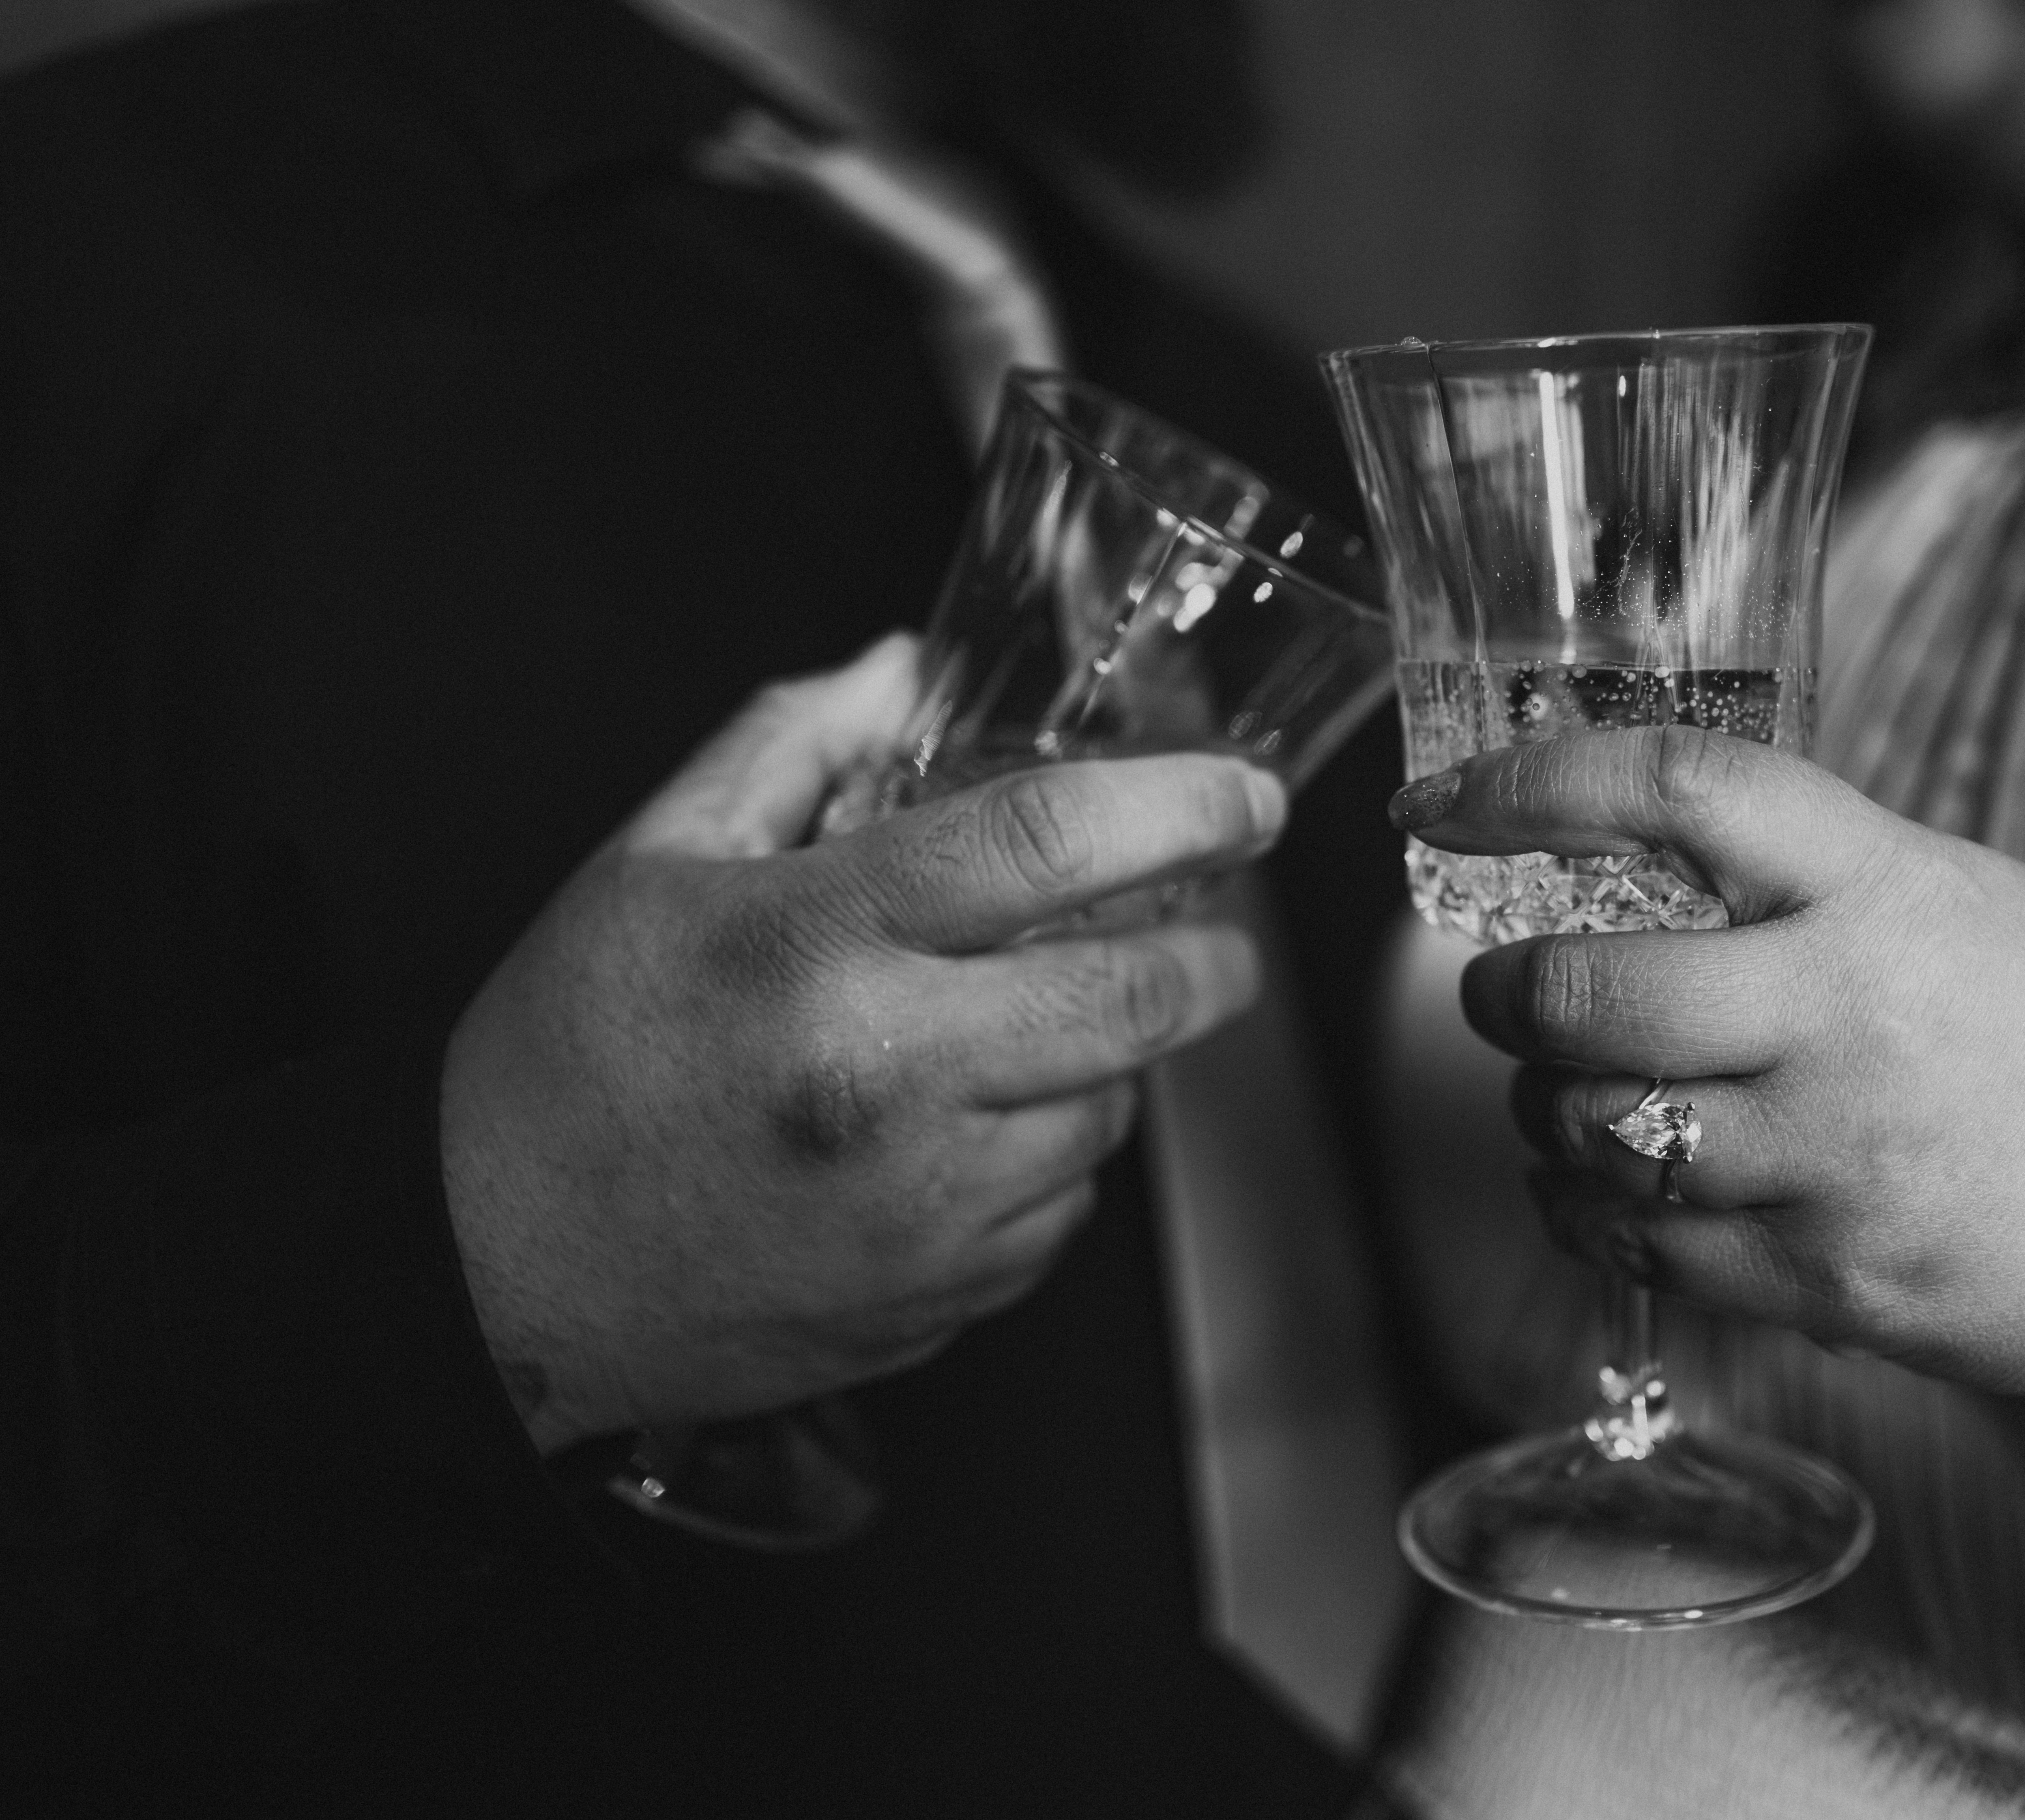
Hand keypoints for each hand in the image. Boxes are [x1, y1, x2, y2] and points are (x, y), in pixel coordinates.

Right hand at [443, 634, 1283, 1451]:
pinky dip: (1048, 1160)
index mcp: (812, 947)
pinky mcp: (937, 1297)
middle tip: (1218, 933)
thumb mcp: (652, 861)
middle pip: (1134, 1000)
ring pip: (1110, 1115)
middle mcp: (885, 1080)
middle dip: (1213, 960)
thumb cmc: (569, 1060)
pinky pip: (1060, 1215)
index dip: (1179, 805)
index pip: (1048, 844)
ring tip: (1029, 1032)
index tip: (1245, 797)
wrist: (498, 1275)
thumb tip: (903, 670)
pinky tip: (969, 1131)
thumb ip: (790, 743)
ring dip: (1107, 1063)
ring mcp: (922, 1206)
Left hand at [1393, 726, 2024, 1403]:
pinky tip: (1608, 1195)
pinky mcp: (1838, 1287)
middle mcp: (1855, 1016)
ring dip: (1544, 1113)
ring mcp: (1844, 1161)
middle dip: (1504, 994)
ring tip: (1571, 1099)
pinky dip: (1589, 1216)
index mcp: (1896, 888)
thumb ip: (1826, 888)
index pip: (1677, 789)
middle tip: (1503, 992)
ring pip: (1593, 1133)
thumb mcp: (1978, 912)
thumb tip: (1644, 867)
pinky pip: (1643, 1250)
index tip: (1436, 802)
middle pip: (1588, 990)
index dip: (1529, 780)